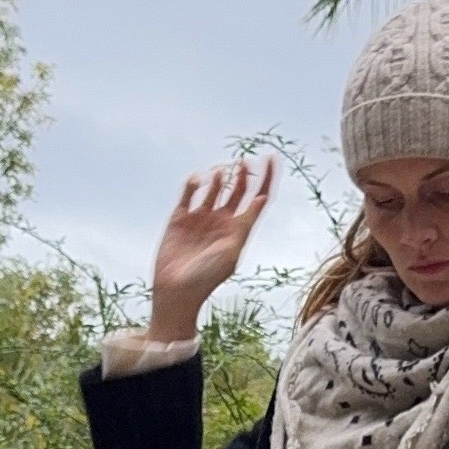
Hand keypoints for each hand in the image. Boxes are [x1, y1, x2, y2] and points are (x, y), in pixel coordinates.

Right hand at [149, 158, 274, 340]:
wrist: (177, 292)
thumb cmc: (207, 278)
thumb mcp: (231, 251)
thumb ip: (246, 224)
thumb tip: (263, 197)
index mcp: (239, 230)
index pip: (258, 198)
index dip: (267, 178)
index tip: (272, 157)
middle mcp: (222, 221)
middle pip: (238, 189)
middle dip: (243, 173)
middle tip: (245, 160)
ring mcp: (201, 217)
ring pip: (214, 187)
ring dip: (219, 176)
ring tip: (221, 173)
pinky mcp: (180, 217)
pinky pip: (190, 193)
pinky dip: (194, 182)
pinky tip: (199, 179)